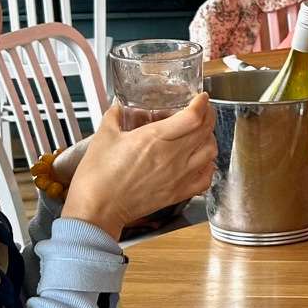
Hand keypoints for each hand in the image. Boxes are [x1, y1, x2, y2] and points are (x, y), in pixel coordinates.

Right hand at [61, 96, 216, 241]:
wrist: (98, 208)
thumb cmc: (98, 175)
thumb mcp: (103, 136)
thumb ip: (114, 116)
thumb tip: (118, 106)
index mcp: (154, 138)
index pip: (192, 117)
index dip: (201, 104)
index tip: (201, 98)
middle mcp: (172, 156)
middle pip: (205, 131)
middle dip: (208, 116)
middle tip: (202, 111)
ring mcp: (178, 176)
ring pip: (210, 152)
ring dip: (210, 139)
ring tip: (201, 134)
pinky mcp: (178, 193)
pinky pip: (206, 178)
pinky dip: (209, 166)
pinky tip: (201, 161)